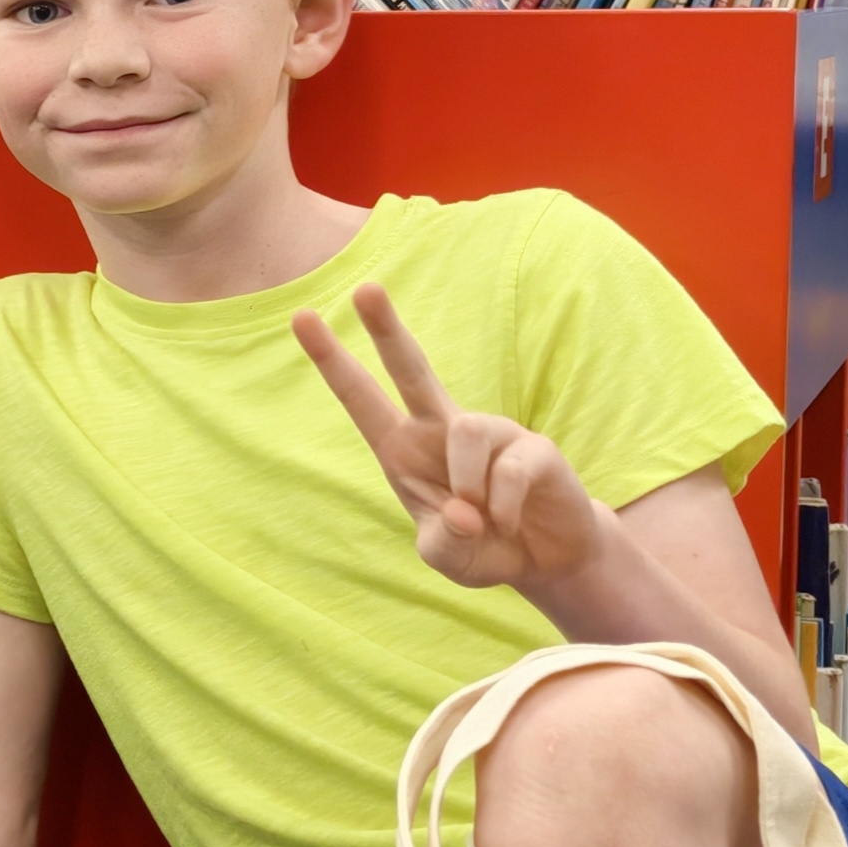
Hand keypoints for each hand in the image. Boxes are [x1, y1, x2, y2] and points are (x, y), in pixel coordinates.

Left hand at [296, 284, 610, 593]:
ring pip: (465, 431)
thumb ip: (443, 542)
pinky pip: (507, 470)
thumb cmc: (483, 546)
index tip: (301, 317)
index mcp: (404, 449)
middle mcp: (441, 430)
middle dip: (387, 329)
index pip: (361, 398)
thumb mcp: (447, 557)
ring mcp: (491, 433)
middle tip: (364, 289)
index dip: (332, 361)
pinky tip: (509, 522)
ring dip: (468, 484)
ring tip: (484, 519)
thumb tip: (464, 512)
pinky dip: (502, 508)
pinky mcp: (533, 447)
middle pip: (411, 368)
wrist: (546, 558)